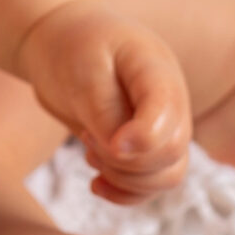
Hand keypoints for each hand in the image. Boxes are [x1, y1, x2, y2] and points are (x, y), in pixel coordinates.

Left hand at [10, 0, 191, 203]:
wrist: (62, 41)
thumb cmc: (72, 47)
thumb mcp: (83, 70)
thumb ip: (104, 111)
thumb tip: (121, 152)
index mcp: (158, 70)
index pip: (168, 114)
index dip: (142, 139)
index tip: (107, 143)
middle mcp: (170, 100)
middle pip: (172, 152)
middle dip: (125, 161)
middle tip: (86, 138)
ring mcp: (163, 124)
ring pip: (169, 175)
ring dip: (124, 178)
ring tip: (89, 151)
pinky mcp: (147, 145)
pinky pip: (152, 184)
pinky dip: (125, 192)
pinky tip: (96, 183)